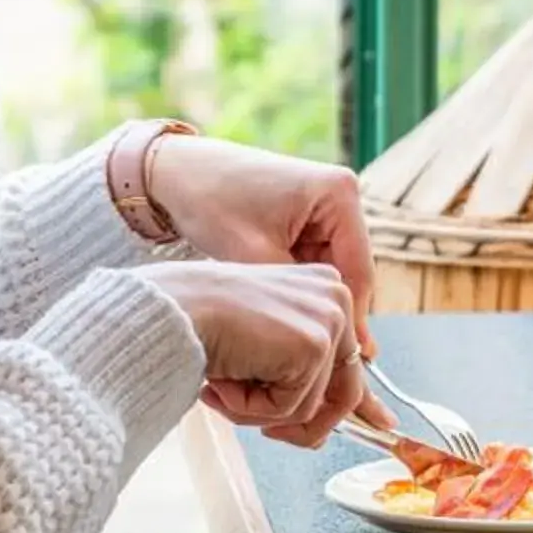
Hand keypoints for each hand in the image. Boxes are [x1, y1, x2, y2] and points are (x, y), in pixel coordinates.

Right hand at [139, 260, 380, 449]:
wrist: (172, 309)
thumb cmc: (201, 320)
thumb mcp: (260, 341)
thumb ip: (293, 375)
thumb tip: (320, 437)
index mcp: (326, 289)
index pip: (345, 363)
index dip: (321, 406)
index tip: (295, 432)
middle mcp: (338, 298)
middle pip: (345, 389)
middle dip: (302, 424)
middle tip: (267, 435)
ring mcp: (330, 320)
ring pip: (308, 405)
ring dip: (259, 412)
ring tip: (219, 390)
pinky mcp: (314, 346)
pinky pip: (289, 408)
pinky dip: (251, 409)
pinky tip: (223, 383)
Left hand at [145, 137, 376, 354]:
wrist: (174, 170)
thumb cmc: (210, 200)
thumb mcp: (254, 255)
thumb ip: (295, 295)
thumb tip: (329, 337)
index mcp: (339, 194)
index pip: (358, 271)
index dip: (350, 319)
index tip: (343, 361)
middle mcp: (341, 195)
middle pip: (349, 270)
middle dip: (330, 312)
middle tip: (320, 362)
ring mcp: (325, 204)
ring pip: (331, 269)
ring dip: (312, 300)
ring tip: (293, 339)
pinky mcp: (307, 214)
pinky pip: (312, 259)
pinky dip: (296, 285)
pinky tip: (281, 313)